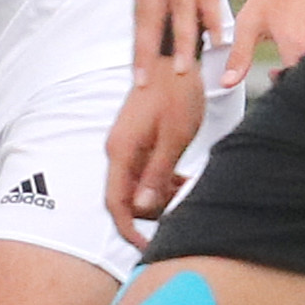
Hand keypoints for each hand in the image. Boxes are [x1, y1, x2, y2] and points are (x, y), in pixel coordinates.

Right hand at [105, 59, 209, 247]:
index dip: (129, 230)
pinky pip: (145, 172)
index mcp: (122, 152)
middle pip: (127, 198)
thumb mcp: (174, 138)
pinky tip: (184, 179)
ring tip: (189, 189)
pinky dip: (162, 181)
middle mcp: (118, 151)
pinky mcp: (138, 140)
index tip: (147, 246)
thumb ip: (156, 174)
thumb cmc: (177, 94)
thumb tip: (142, 208)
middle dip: (153, 210)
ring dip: (160, 196)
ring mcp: (128, 145)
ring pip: (138, 187)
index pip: (115, 203)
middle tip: (184, 205)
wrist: (176, 58)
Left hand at [133, 0, 247, 80]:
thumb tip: (182, 3)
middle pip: (149, 12)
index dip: (138, 41)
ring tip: (185, 68)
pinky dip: (209, 13)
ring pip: (178, 5)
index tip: (137, 71)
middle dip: (147, 49)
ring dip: (182, 39)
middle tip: (146, 82)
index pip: (139, 8)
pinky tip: (216, 35)